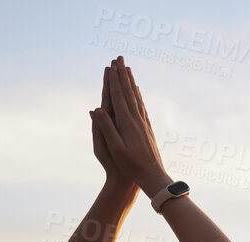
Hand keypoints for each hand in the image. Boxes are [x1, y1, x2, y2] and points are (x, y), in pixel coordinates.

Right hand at [91, 56, 171, 195]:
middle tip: (119, 58)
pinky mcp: (147, 129)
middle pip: (128, 92)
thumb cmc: (131, 166)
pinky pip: (141, 107)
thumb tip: (96, 108)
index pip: (119, 95)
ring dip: (131, 82)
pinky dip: (138, 96)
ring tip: (128, 69)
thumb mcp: (114, 148)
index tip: (111, 65)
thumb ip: (106, 128)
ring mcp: (144, 123)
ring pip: (136, 97)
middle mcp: (137, 119)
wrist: (153, 177)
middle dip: (122, 74)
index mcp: (127, 123)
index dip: (114, 79)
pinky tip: (137, 92)